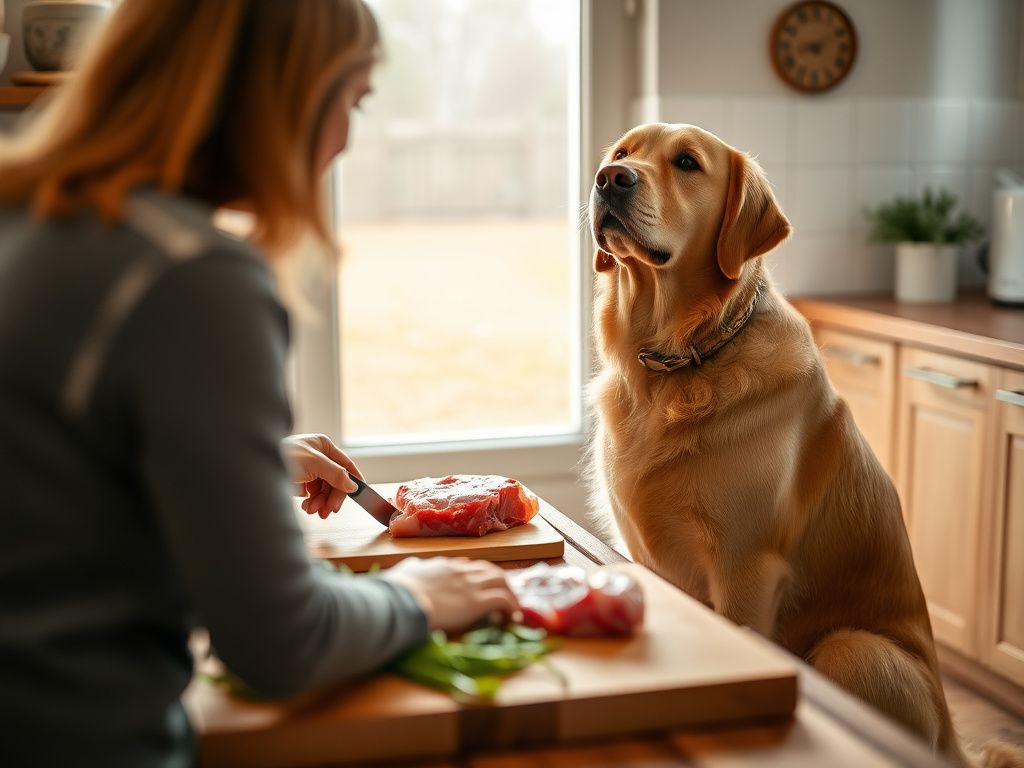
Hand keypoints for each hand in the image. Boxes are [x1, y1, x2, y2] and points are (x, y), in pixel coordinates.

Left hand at [282, 433, 359, 518]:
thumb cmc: (281, 457)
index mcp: (322, 445)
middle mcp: (317, 457)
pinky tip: (306, 507)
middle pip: (335, 480)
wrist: (255, 469)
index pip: (345, 463)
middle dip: (331, 496)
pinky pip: (313, 496)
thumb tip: (353, 485)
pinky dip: (312, 503)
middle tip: (329, 510)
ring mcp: (308, 470)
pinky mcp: (299, 482)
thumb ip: (335, 474)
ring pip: (324, 490)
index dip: (352, 478)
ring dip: (321, 502)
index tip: (359, 493)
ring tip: (313, 510)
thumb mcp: (313, 463)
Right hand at [380, 557, 520, 632]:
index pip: (467, 566)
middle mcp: (460, 570)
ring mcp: (470, 584)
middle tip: (504, 595)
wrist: (402, 600)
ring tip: (513, 607)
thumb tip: (412, 565)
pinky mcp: (477, 601)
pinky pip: (503, 600)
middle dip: (499, 582)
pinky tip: (514, 618)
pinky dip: (512, 607)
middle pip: (489, 570)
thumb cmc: (398, 590)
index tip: (479, 586)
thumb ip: (412, 568)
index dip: (477, 576)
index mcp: (443, 565)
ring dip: (510, 593)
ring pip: (501, 581)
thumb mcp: (404, 571)